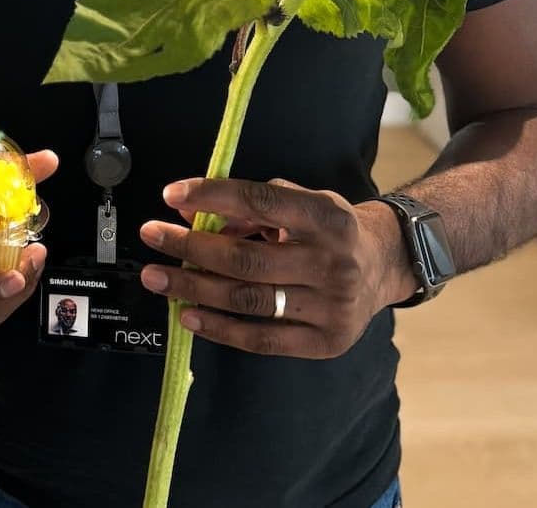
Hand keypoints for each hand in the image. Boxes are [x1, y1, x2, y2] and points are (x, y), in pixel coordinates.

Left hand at [138, 176, 404, 359]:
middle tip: (150, 236)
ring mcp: (332, 307)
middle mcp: (332, 262)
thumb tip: (189, 213)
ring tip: (156, 278)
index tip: (170, 194)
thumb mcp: (301, 200)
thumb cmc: (328, 227)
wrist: (385, 265)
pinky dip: (220, 329)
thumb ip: (250, 204)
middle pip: (247, 259)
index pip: (260, 201)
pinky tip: (188, 315)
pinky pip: (263, 340)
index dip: (212, 196)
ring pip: (249, 301)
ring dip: (194, 289)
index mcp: (326, 216)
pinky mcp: (326, 342)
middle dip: (190, 248)